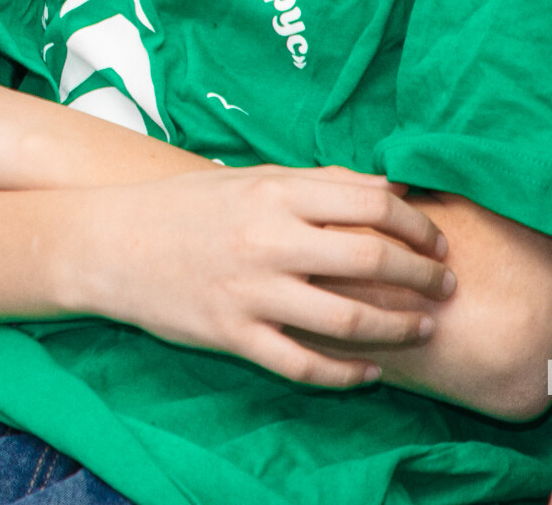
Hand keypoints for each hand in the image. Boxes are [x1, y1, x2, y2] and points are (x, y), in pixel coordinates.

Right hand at [64, 164, 454, 388]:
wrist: (107, 242)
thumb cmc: (181, 205)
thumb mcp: (245, 177)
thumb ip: (313, 183)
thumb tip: (386, 186)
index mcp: (272, 192)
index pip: (371, 202)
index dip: (416, 224)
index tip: (434, 241)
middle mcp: (266, 240)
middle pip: (371, 261)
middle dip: (423, 277)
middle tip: (445, 286)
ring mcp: (249, 291)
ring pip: (347, 320)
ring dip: (399, 328)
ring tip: (423, 327)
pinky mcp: (233, 334)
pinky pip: (304, 365)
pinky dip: (347, 374)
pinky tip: (370, 372)